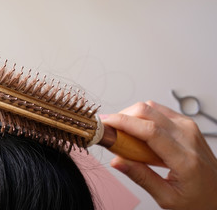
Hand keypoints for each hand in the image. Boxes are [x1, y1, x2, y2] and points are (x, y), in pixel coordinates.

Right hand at [101, 101, 216, 209]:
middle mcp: (188, 136)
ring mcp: (188, 127)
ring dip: (132, 116)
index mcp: (185, 158)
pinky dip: (143, 116)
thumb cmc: (199, 198)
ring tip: (124, 134)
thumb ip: (141, 177)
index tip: (106, 123)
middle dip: (123, 116)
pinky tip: (138, 131)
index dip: (124, 122)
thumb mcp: (167, 198)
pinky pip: (158, 110)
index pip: (149, 130)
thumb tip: (116, 162)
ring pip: (151, 107)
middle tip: (110, 131)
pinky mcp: (186, 123)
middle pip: (148, 111)